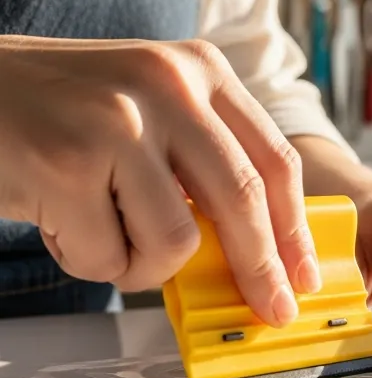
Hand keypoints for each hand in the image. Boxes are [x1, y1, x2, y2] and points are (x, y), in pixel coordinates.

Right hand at [0, 37, 318, 325]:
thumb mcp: (152, 106)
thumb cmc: (66, 110)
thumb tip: (260, 249)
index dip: (295, 227)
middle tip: (270, 308)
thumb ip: (204, 159)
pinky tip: (61, 219)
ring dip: (143, 263)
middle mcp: (168, 86)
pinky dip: (89, 257)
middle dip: (261, 268)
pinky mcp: (66, 165)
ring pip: (176, 241)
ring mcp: (117, 123)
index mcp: (201, 69)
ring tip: (105, 231)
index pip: (275, 159)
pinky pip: (108, 257)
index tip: (304, 273)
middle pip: (244, 199)